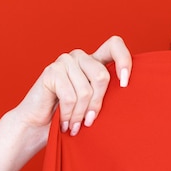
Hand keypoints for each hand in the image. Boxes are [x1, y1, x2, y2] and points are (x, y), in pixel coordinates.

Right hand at [15, 35, 131, 137]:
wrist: (38, 125)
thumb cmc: (71, 116)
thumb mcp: (94, 102)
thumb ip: (108, 92)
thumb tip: (133, 93)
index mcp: (95, 60)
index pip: (115, 44)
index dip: (124, 60)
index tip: (125, 84)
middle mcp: (80, 57)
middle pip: (102, 76)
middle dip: (97, 104)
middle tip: (90, 122)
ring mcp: (64, 61)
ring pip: (85, 90)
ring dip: (81, 114)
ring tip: (76, 126)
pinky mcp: (51, 71)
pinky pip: (69, 97)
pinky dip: (69, 115)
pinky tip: (65, 124)